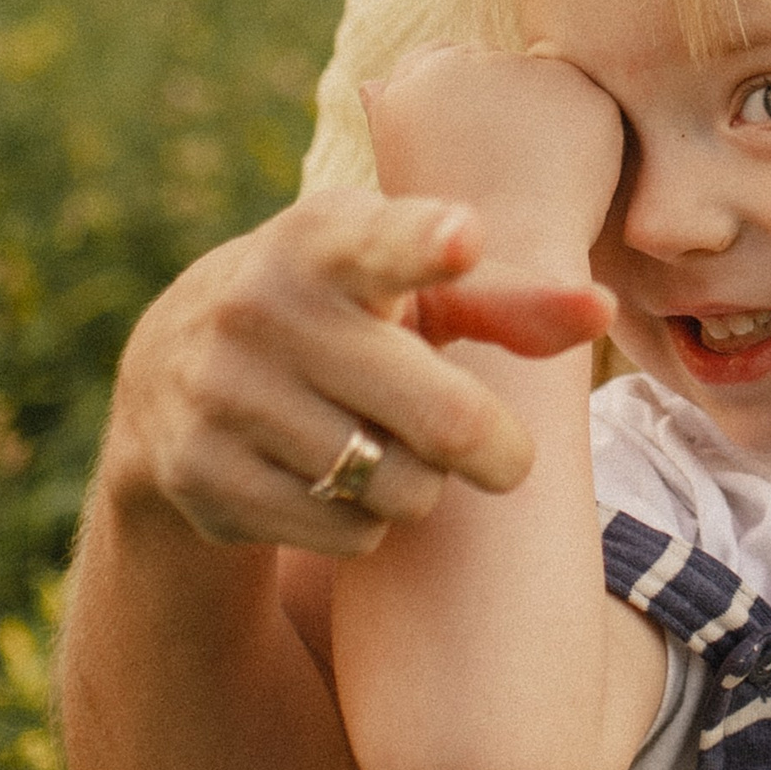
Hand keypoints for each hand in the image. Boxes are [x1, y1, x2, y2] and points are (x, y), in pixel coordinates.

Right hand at [105, 184, 608, 559]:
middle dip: (495, 452)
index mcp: (325, 241)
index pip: (385, 243)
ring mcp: (221, 391)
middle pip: (442, 420)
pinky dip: (363, 524)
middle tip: (506, 461)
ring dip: (418, 486)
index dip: (429, 245)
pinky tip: (329, 483)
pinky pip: (348, 533)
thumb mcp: (411, 291)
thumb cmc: (343, 318)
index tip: (463, 237)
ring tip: (384, 448)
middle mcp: (262, 305)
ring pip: (400, 488)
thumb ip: (507, 299)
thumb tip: (602, 310)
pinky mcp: (200, 473)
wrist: (168, 374)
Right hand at [360, 44, 625, 265]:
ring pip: (540, 82)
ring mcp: (515, 68)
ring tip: (533, 180)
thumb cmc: (451, 240)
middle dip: (501, 105)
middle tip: (505, 172)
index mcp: (410, 84)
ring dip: (543, 117)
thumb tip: (373, 84)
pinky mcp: (569, 82)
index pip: (439, 62)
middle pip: (490, 66)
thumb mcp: (403, 179)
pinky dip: (586, 135)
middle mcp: (459, 63)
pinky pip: (585, 102)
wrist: (508, 271)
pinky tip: (567, 177)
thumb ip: (392, 123)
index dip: (459, 106)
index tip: (470, 150)